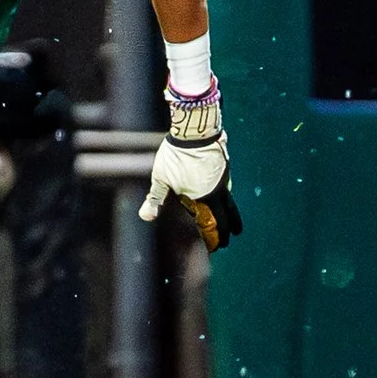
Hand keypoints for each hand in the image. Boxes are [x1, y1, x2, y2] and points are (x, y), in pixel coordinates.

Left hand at [138, 85, 243, 251]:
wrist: (195, 130)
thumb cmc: (175, 155)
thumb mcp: (161, 178)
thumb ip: (155, 198)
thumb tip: (145, 217)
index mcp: (202, 197)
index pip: (210, 224)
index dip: (214, 238)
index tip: (217, 248)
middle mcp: (217, 190)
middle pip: (226, 216)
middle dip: (227, 230)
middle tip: (229, 240)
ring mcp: (223, 178)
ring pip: (229, 201)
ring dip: (229, 213)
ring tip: (231, 221)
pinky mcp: (224, 166)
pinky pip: (226, 186)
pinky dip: (224, 196)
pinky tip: (221, 194)